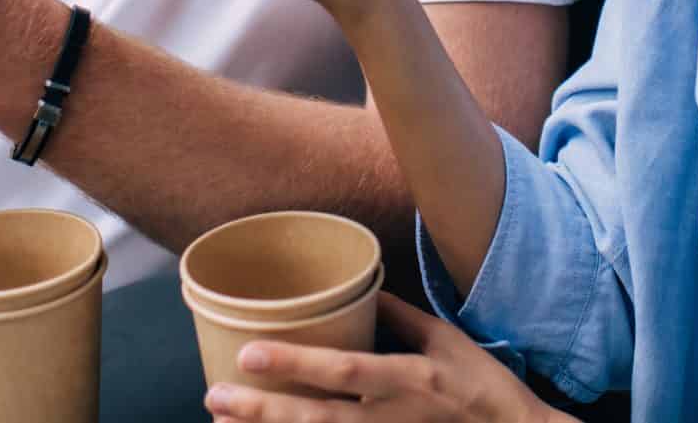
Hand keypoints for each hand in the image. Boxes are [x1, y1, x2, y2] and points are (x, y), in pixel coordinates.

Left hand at [202, 293, 573, 422]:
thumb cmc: (482, 386)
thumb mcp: (446, 340)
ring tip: (225, 422)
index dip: (296, 362)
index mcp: (410, 380)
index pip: (344, 371)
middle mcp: (394, 419)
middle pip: (318, 419)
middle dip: (263, 410)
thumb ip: (400, 316)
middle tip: (215, 396)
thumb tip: (359, 288)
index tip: (250, 351)